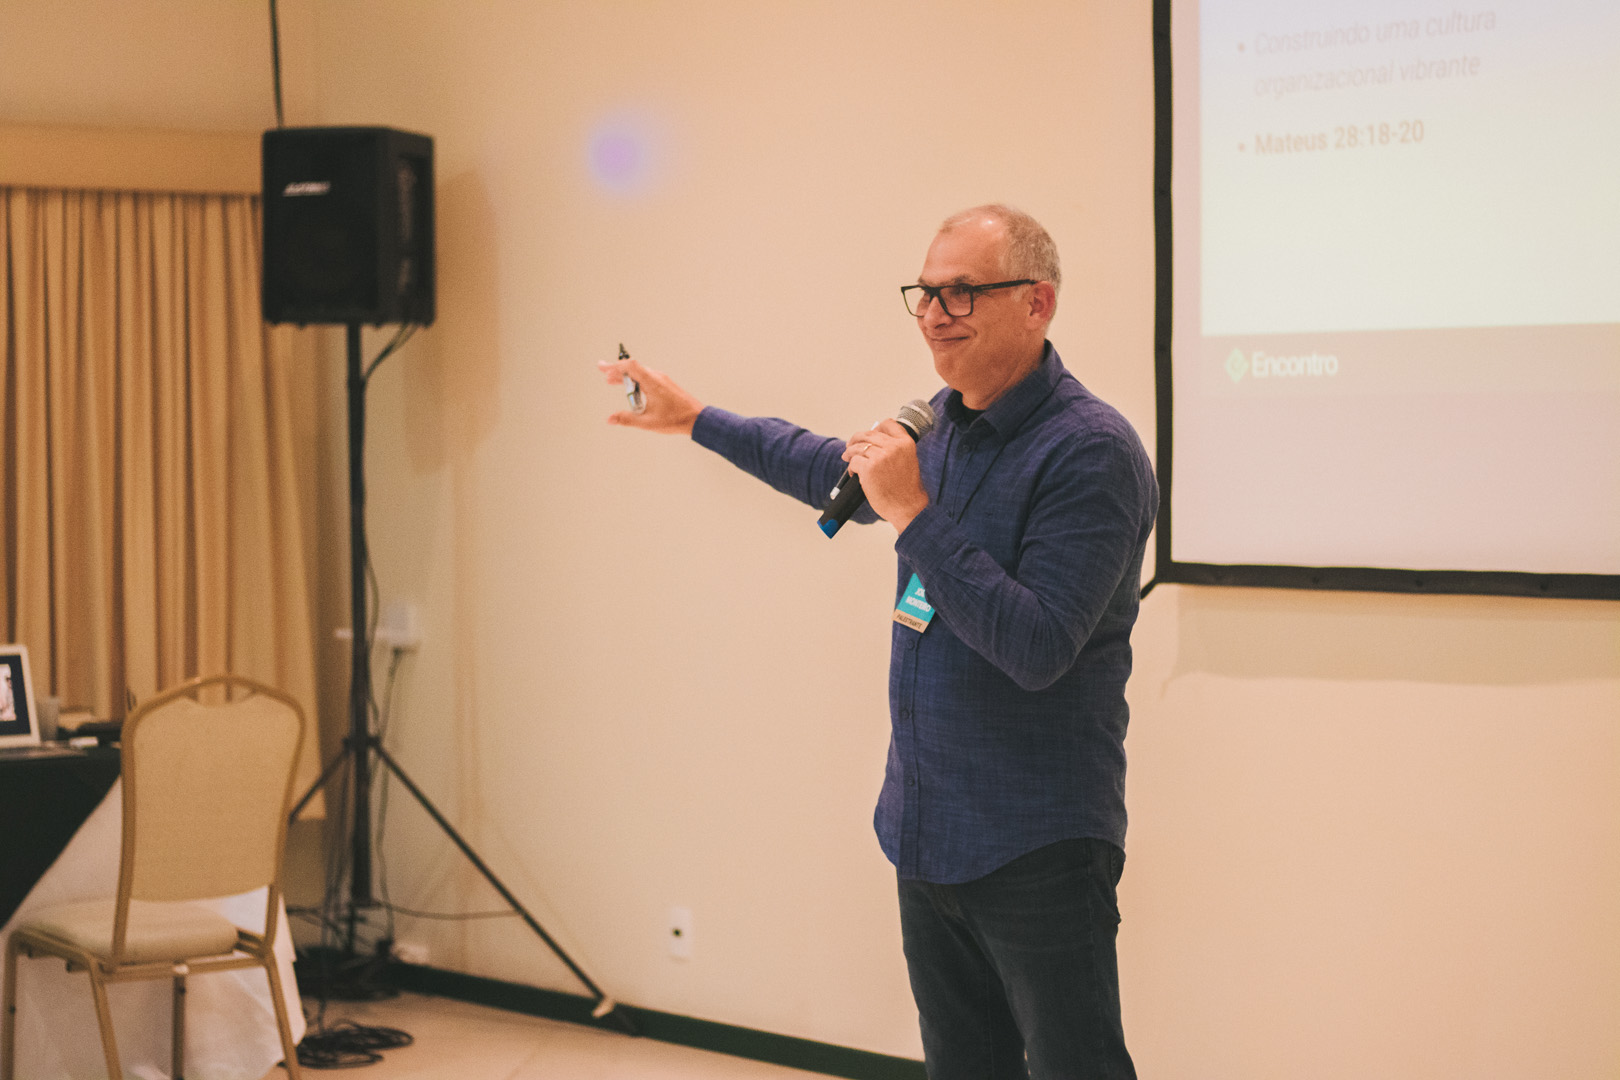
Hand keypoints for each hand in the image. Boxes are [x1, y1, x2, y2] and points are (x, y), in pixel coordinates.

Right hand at [597, 357, 703, 434]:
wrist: (697, 418)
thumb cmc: (675, 420)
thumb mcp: (648, 422)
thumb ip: (627, 419)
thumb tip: (610, 419)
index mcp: (652, 382)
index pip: (630, 366)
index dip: (614, 365)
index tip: (602, 367)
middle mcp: (657, 377)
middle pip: (633, 368)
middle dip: (617, 372)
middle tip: (604, 376)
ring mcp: (662, 380)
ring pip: (640, 373)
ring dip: (626, 377)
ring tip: (613, 382)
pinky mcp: (665, 384)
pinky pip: (647, 378)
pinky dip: (636, 381)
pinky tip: (631, 389)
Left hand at [842, 420, 928, 534]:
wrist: (907, 506)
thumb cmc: (906, 488)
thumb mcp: (907, 461)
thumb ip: (894, 449)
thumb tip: (871, 442)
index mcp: (905, 443)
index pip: (888, 424)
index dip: (876, 428)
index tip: (869, 434)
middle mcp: (894, 447)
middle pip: (868, 434)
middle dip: (856, 439)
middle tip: (850, 446)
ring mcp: (881, 456)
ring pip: (858, 447)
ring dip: (850, 453)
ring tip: (847, 458)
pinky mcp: (869, 468)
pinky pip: (854, 462)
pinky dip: (851, 467)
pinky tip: (854, 474)